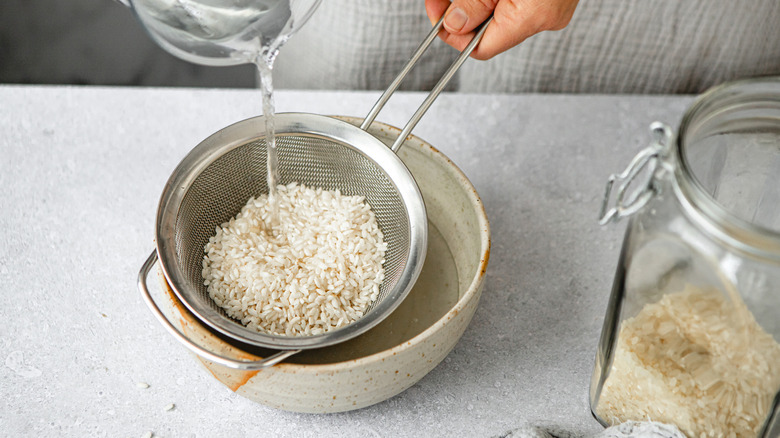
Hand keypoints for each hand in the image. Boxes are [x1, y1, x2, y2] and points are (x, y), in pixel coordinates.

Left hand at [425, 0, 578, 59]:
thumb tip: (454, 24)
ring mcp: (553, 6)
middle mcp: (546, 17)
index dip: (453, 32)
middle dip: (462, 9)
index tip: (436, 11)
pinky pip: (517, 2)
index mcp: (532, 16)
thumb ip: (475, 2)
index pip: (481, 48)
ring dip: (479, 1)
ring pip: (501, 13)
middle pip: (490, 28)